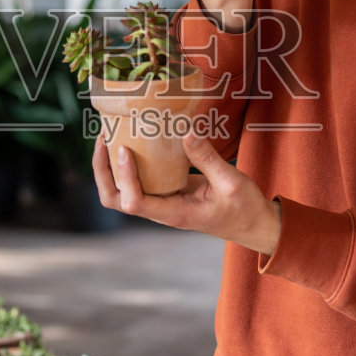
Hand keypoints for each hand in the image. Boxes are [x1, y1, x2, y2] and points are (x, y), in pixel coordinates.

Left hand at [92, 130, 282, 253]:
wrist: (252, 224)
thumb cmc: (244, 208)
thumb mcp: (232, 182)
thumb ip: (208, 158)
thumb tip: (185, 132)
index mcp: (174, 214)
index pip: (135, 202)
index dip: (124, 177)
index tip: (125, 148)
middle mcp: (161, 210)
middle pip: (116, 200)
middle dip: (103, 172)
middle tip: (105, 138)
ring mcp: (162, 202)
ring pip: (122, 191)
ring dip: (110, 167)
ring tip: (111, 135)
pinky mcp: (167, 192)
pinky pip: (139, 180)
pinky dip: (129, 163)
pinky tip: (133, 139)